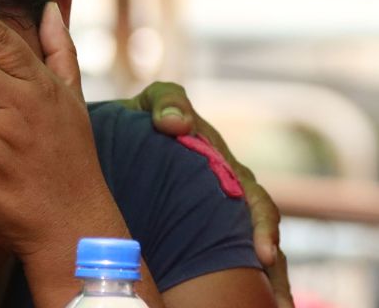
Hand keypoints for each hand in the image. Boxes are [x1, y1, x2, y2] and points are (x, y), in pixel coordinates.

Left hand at [119, 84, 293, 307]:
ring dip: (263, 279)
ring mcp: (217, 215)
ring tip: (274, 307)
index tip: (263, 255)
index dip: (263, 227)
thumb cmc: (140, 117)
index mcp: (226, 167)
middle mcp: (230, 193)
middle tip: (274, 297)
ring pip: (247, 252)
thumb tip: (176, 124)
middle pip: (258, 235)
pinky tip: (253, 302)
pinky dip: (242, 282)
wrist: (115, 135)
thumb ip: (167, 103)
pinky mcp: (199, 232)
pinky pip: (225, 260)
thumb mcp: (154, 102)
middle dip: (271, 267)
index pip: (256, 201)